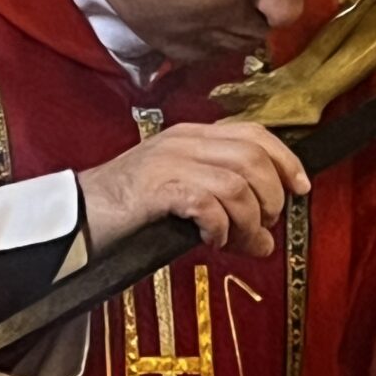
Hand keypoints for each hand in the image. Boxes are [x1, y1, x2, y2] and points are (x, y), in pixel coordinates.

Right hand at [78, 121, 308, 259]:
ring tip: (236, 241)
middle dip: (269, 197)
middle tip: (261, 227)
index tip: (301, 188)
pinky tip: (208, 240)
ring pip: (236, 182)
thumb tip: (264, 241)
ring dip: (247, 219)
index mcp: (191, 137)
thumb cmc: (127, 211)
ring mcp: (168, 162)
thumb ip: (224, 210)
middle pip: (253, 157)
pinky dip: (218, 226)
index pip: (254, 134)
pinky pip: (207, 202)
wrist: (74, 217)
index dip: (286, 160)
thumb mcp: (182, 201)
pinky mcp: (154, 189)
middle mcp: (183, 142)